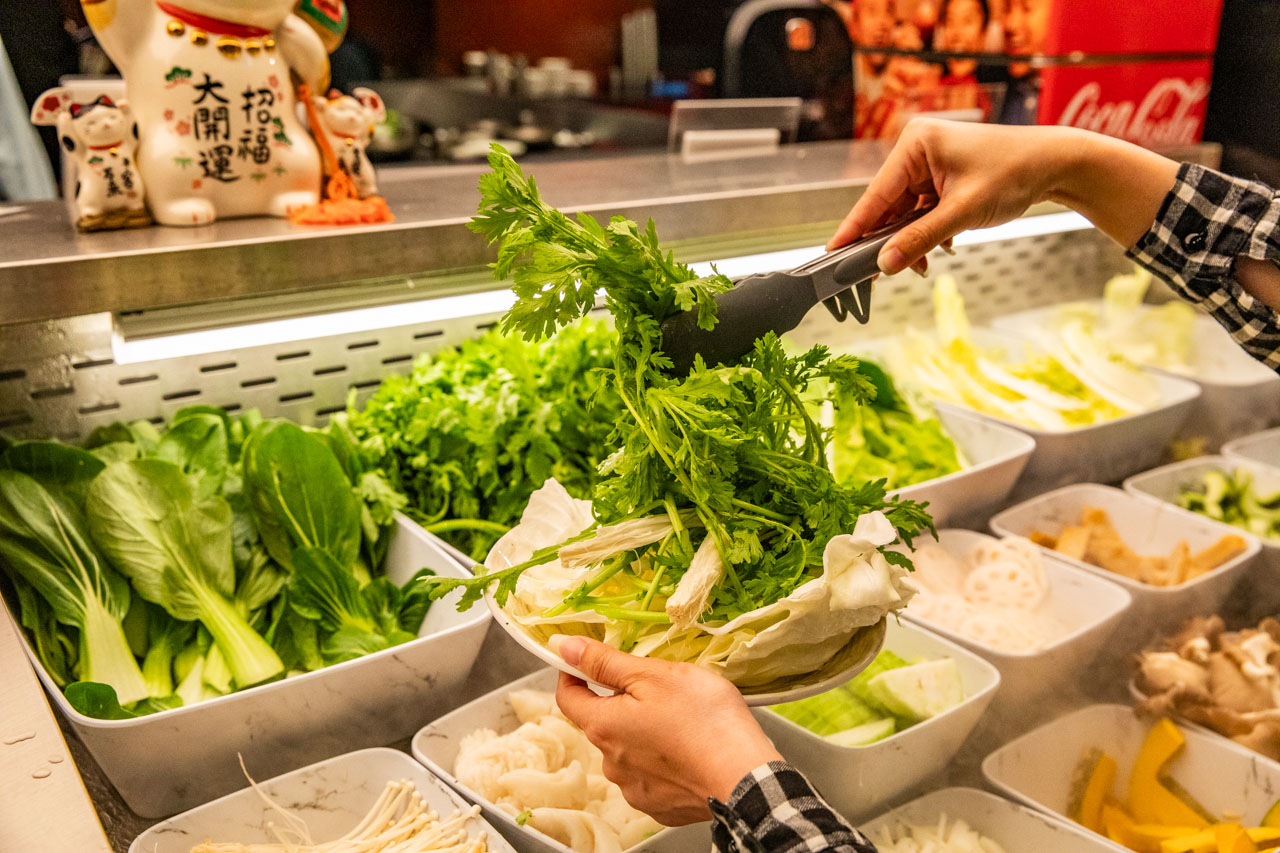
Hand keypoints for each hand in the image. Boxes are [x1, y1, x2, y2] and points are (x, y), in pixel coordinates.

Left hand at [552, 635, 782, 825]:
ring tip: (683, 723)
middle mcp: (610, 762)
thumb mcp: (655, 675)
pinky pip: (651, 776)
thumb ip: (606, 662)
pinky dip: (663, 762)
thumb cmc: (704, 720)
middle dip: (623, 704)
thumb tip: (564, 647)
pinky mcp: (658, 805)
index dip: (573, 674)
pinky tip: (689, 752)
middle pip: (603, 723)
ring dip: (644, 734)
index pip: (567, 697)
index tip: (588, 661)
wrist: (746, 778)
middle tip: (660, 690)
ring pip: (628, 750)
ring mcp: (634, 788)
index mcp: (604, 726)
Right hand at [828, 118, 1179, 275]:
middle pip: (887, 206)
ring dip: (910, 241)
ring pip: (904, 213)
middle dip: (888, 240)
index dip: (854, 228)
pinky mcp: (941, 178)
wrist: (1058, 165)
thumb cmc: (1015, 174)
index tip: (832, 253)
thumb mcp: (963, 213)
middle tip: (873, 275)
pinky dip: (925, 234)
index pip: (876, 194)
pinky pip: (920, 212)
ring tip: (919, 266)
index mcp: (915, 143)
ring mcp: (928, 164)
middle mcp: (916, 150)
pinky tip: (935, 252)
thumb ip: (920, 240)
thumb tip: (884, 266)